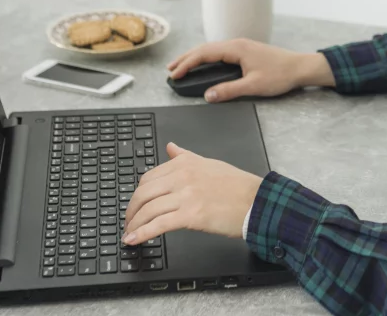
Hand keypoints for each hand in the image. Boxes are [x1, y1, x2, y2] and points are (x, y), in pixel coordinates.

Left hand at [122, 142, 261, 244]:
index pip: (149, 178)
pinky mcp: (190, 215)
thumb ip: (185, 156)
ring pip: (148, 210)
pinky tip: (133, 239)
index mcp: (185, 163)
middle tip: (129, 220)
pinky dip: (141, 233)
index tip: (136, 204)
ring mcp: (186, 195)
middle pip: (143, 193)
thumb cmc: (237, 186)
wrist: (257, 202)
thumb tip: (170, 147)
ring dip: (134, 224)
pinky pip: (158, 224)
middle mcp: (183, 176)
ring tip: (130, 233)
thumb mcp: (209, 163)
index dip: (138, 194)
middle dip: (131, 210)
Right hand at [167, 38, 334, 101]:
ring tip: (181, 66)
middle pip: (205, 48)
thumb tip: (208, 95)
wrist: (301, 67)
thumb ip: (229, 90)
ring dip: (195, 57)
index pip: (204, 53)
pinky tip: (204, 64)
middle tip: (170, 69)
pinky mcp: (246, 51)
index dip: (187, 64)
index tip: (174, 74)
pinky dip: (207, 58)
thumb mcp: (254, 86)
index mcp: (237, 48)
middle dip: (186, 58)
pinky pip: (220, 52)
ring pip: (212, 49)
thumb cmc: (281, 74)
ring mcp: (242, 46)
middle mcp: (237, 44)